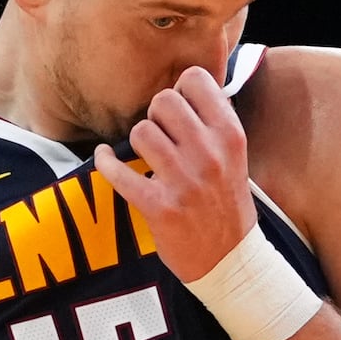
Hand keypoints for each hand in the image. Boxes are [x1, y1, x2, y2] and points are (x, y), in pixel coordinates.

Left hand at [89, 66, 254, 284]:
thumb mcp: (235, 156)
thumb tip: (183, 83)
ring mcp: (184, 181)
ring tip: (145, 155)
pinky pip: (118, 171)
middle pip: (163, 101)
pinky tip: (105, 159)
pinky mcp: (159, 207)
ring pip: (141, 131)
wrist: (230, 260)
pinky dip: (105, 162)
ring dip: (138, 142)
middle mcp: (209, 154)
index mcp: (230, 135)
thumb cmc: (227, 202)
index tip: (178, 109)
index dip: (180, 89)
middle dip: (155, 114)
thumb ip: (213, 120)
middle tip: (160, 134)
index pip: (195, 79)